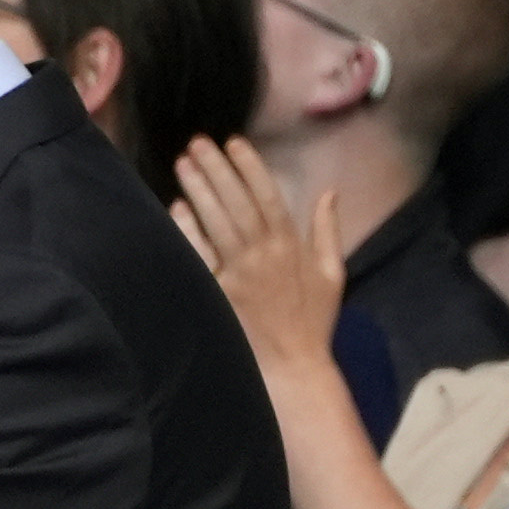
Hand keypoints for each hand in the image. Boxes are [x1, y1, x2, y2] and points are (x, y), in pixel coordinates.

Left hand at [172, 136, 348, 377]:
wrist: (295, 367)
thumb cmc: (314, 321)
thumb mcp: (333, 272)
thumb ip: (328, 230)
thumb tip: (330, 192)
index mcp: (292, 245)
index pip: (267, 194)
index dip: (249, 166)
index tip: (233, 142)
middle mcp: (264, 255)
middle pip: (236, 202)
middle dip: (217, 169)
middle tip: (197, 143)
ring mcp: (239, 275)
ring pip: (216, 223)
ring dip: (199, 191)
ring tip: (183, 164)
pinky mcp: (219, 295)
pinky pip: (200, 257)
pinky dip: (188, 231)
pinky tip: (175, 209)